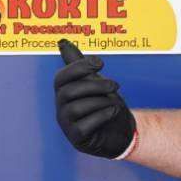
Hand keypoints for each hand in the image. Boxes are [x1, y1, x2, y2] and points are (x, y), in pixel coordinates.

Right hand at [53, 39, 135, 159]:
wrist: (119, 131)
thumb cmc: (104, 104)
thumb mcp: (94, 81)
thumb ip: (79, 64)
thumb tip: (62, 42)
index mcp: (63, 91)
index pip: (61, 77)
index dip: (79, 67)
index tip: (101, 63)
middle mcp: (61, 107)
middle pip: (68, 92)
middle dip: (94, 85)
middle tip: (115, 85)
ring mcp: (67, 124)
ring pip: (76, 108)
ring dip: (100, 102)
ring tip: (114, 102)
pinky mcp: (77, 138)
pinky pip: (85, 126)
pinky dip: (102, 116)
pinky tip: (113, 112)